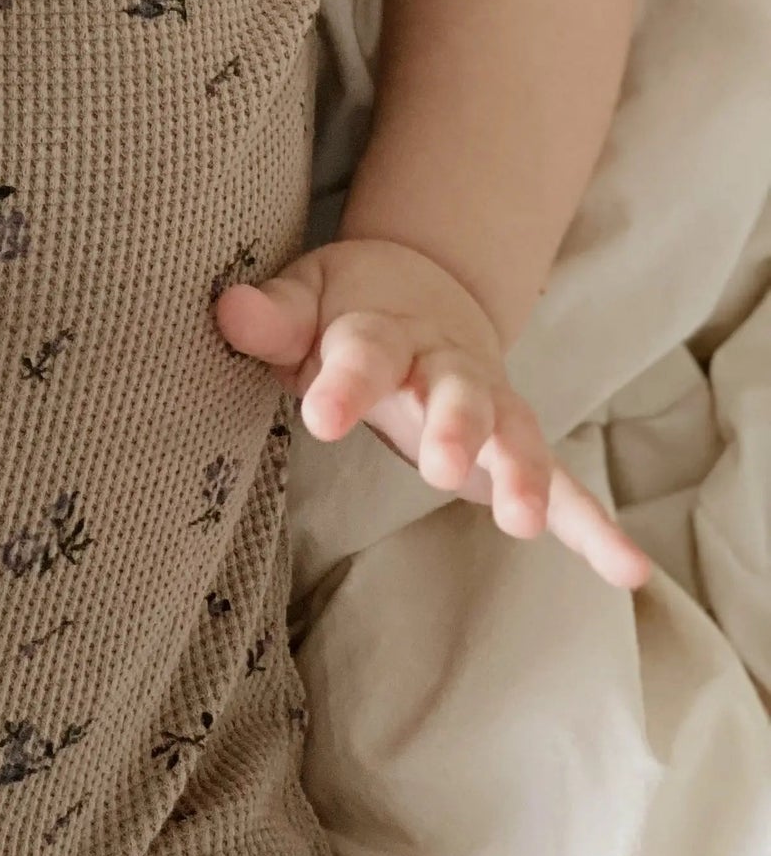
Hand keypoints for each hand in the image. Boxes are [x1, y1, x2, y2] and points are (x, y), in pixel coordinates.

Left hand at [214, 236, 651, 592]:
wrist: (419, 284)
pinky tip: (628, 570)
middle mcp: (442, 365)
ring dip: (519, 472)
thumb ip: (271, 317)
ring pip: (511, 432)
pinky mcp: (513, 444)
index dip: (343, 382)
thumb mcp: (304, 300)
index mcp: (381, 328)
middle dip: (452, 424)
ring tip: (522, 520)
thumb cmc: (344, 307)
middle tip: (441, 465)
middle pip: (453, 390)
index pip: (363, 350)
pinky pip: (562, 485)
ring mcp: (487, 403)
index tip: (321, 416)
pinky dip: (596, 526)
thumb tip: (227, 310)